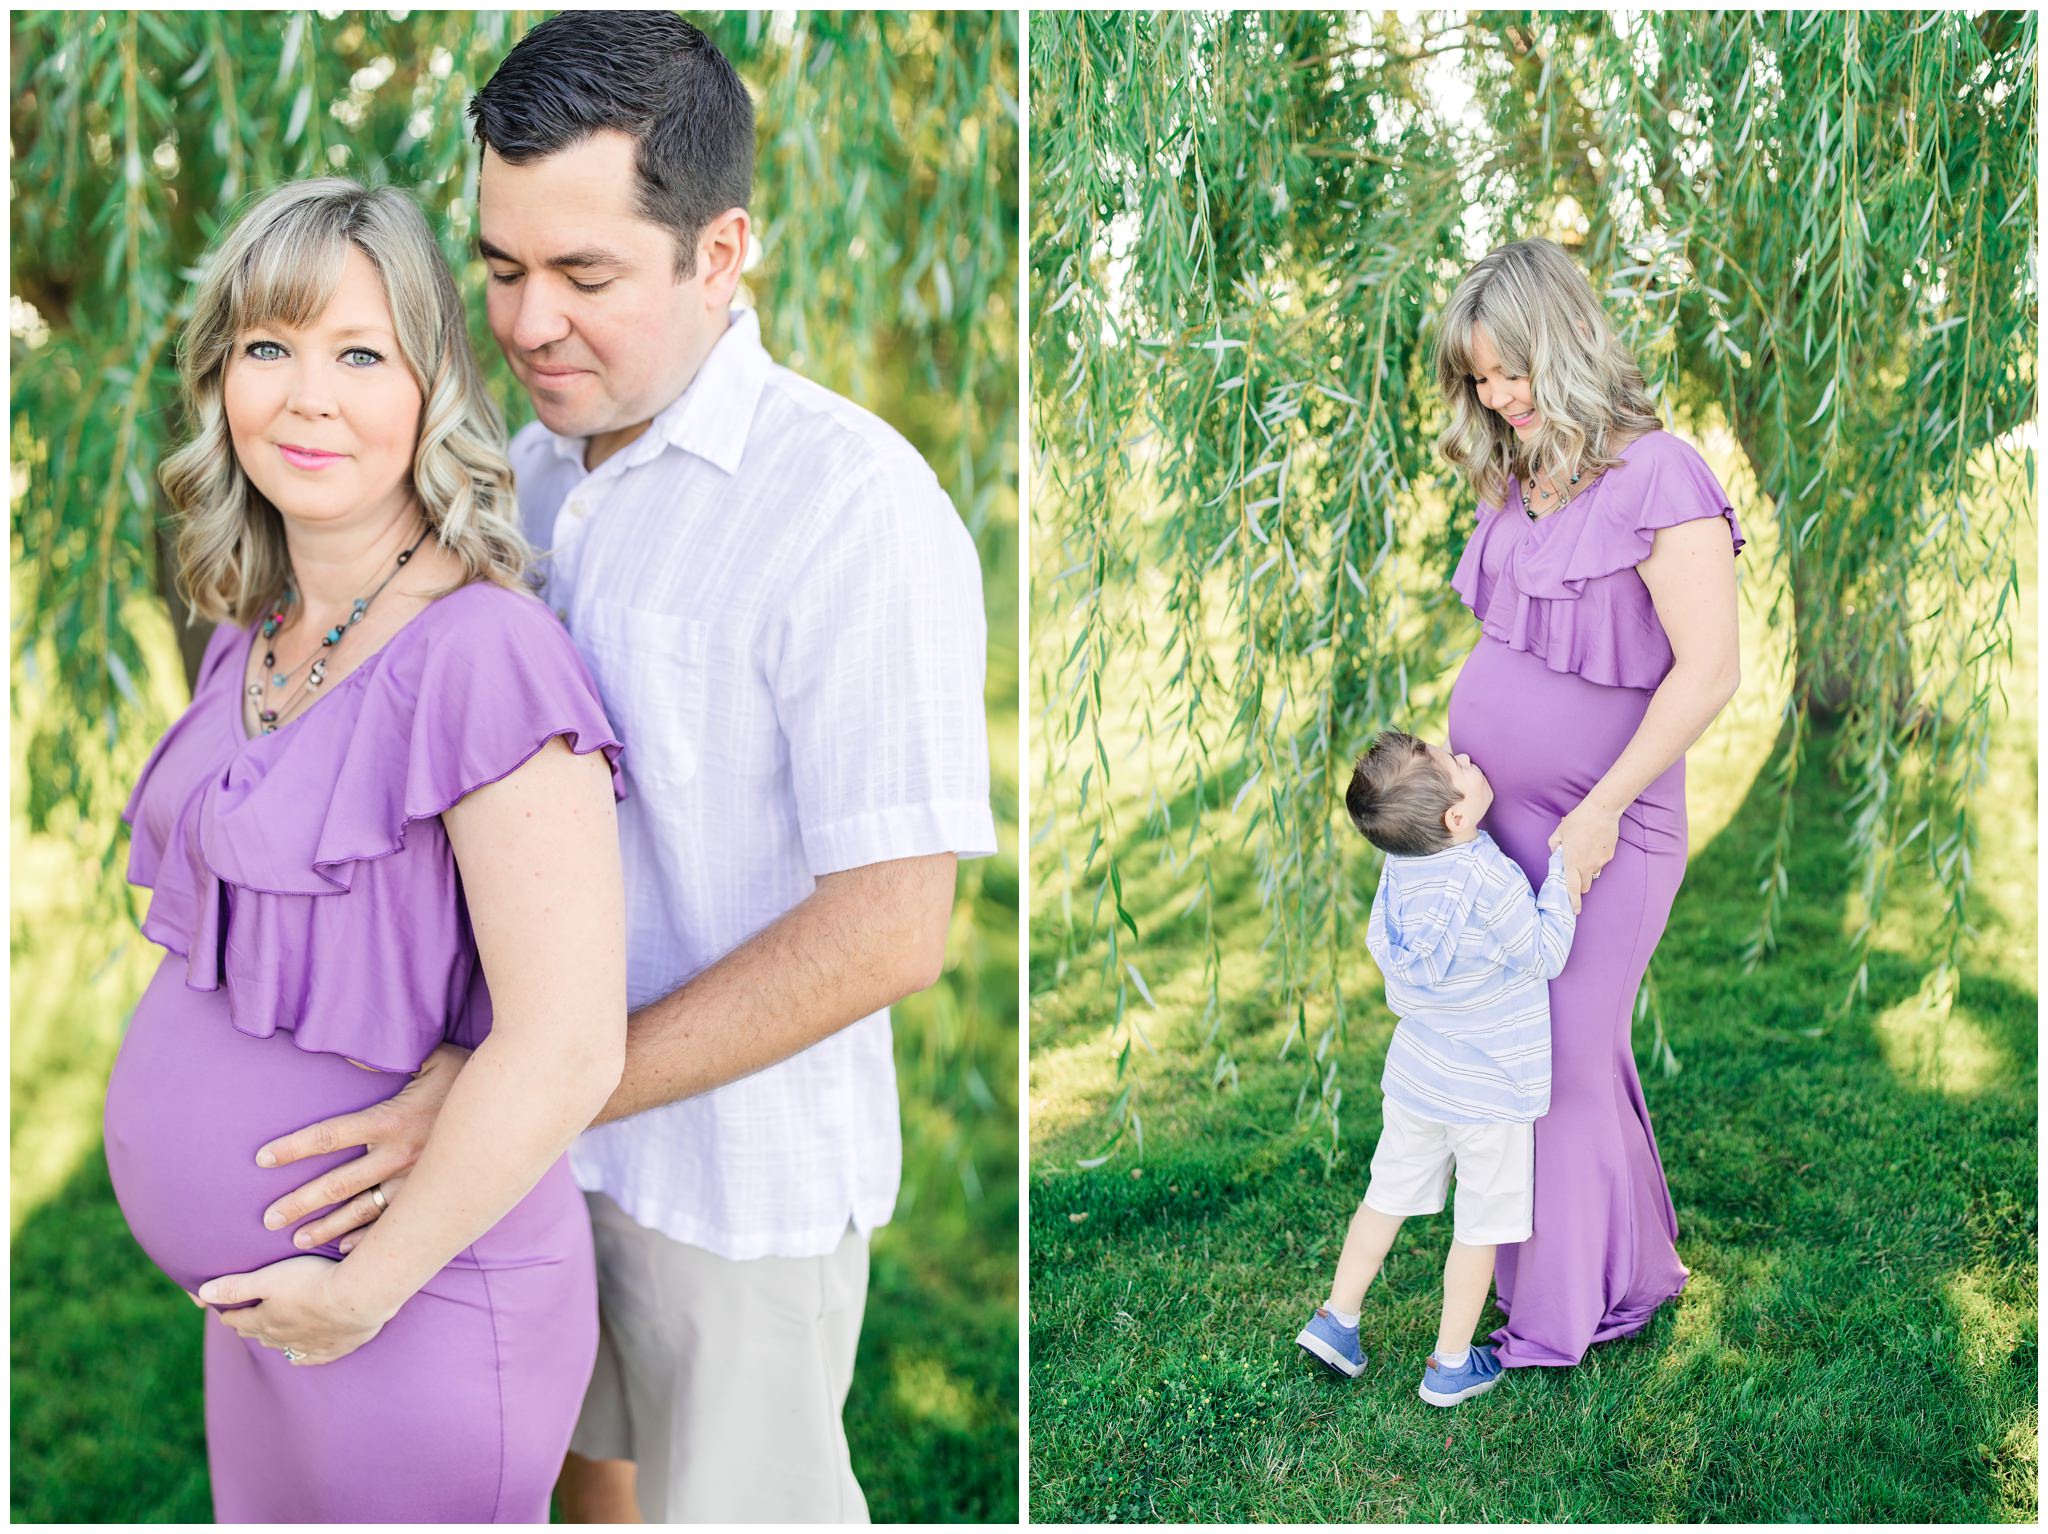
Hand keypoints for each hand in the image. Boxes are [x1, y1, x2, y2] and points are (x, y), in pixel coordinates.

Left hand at [198, 1255, 397, 1366]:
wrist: (358, 1296)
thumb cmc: (313, 1281)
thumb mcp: (270, 1278)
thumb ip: (236, 1286)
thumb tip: (203, 1293)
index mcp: (265, 1320)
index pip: (238, 1319)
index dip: (228, 1313)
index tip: (223, 1310)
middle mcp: (283, 1338)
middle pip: (259, 1334)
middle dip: (248, 1327)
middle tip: (243, 1321)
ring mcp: (309, 1346)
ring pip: (283, 1347)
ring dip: (273, 1341)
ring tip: (269, 1336)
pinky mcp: (334, 1349)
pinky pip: (312, 1359)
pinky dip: (303, 1357)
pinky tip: (301, 1355)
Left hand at [256, 1042, 468, 1246]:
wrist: (519, 1108)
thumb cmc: (473, 1075)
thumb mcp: (435, 1056)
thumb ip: (389, 1057)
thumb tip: (346, 1053)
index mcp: (392, 1121)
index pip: (330, 1136)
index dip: (293, 1148)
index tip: (262, 1159)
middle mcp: (399, 1156)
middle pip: (338, 1184)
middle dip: (300, 1203)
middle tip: (267, 1219)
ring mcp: (417, 1181)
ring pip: (363, 1211)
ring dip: (327, 1227)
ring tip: (295, 1240)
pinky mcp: (434, 1194)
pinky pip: (396, 1223)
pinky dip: (368, 1239)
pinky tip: (345, 1252)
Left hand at [1548, 801, 1620, 914]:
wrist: (1602, 811)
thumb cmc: (1578, 820)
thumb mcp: (1559, 832)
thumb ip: (1554, 847)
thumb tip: (1556, 854)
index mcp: (1572, 861)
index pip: (1572, 888)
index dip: (1573, 901)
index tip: (1575, 910)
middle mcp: (1587, 866)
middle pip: (1585, 887)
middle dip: (1580, 886)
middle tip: (1574, 873)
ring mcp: (1600, 862)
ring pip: (1593, 875)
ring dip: (1587, 870)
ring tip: (1584, 851)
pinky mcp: (1609, 857)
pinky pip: (1601, 864)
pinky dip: (1596, 859)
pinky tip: (1593, 845)